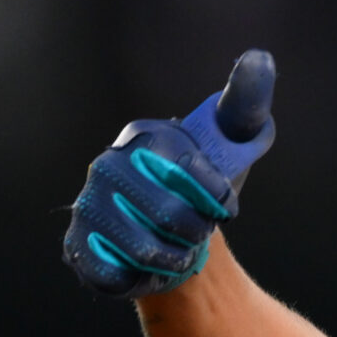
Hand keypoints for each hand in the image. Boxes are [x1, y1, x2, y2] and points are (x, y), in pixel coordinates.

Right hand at [63, 51, 277, 297]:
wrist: (178, 235)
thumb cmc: (208, 182)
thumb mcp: (234, 141)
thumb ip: (246, 104)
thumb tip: (259, 58)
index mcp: (144, 136)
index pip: (188, 169)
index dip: (214, 196)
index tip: (223, 205)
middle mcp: (108, 167)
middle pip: (166, 214)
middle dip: (196, 230)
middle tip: (199, 231)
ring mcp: (88, 206)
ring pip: (142, 249)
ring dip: (174, 257)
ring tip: (179, 250)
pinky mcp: (77, 246)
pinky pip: (113, 272)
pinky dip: (141, 278)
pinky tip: (148, 267)